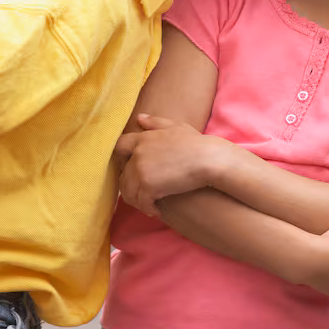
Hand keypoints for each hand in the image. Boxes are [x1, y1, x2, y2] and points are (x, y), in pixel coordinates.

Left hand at [115, 114, 229, 215]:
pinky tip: (156, 210)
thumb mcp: (176, 127)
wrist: (208, 160)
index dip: (123, 160)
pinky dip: (147, 208)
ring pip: (128, 191)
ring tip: (148, 205)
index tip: (133, 170)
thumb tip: (139, 118)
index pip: (119, 148)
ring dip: (137, 200)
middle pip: (122, 175)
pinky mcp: (148, 186)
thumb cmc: (197, 144)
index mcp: (142, 139)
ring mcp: (141, 170)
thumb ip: (155, 122)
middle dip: (131, 186)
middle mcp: (137, 154)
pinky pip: (140, 202)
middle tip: (144, 194)